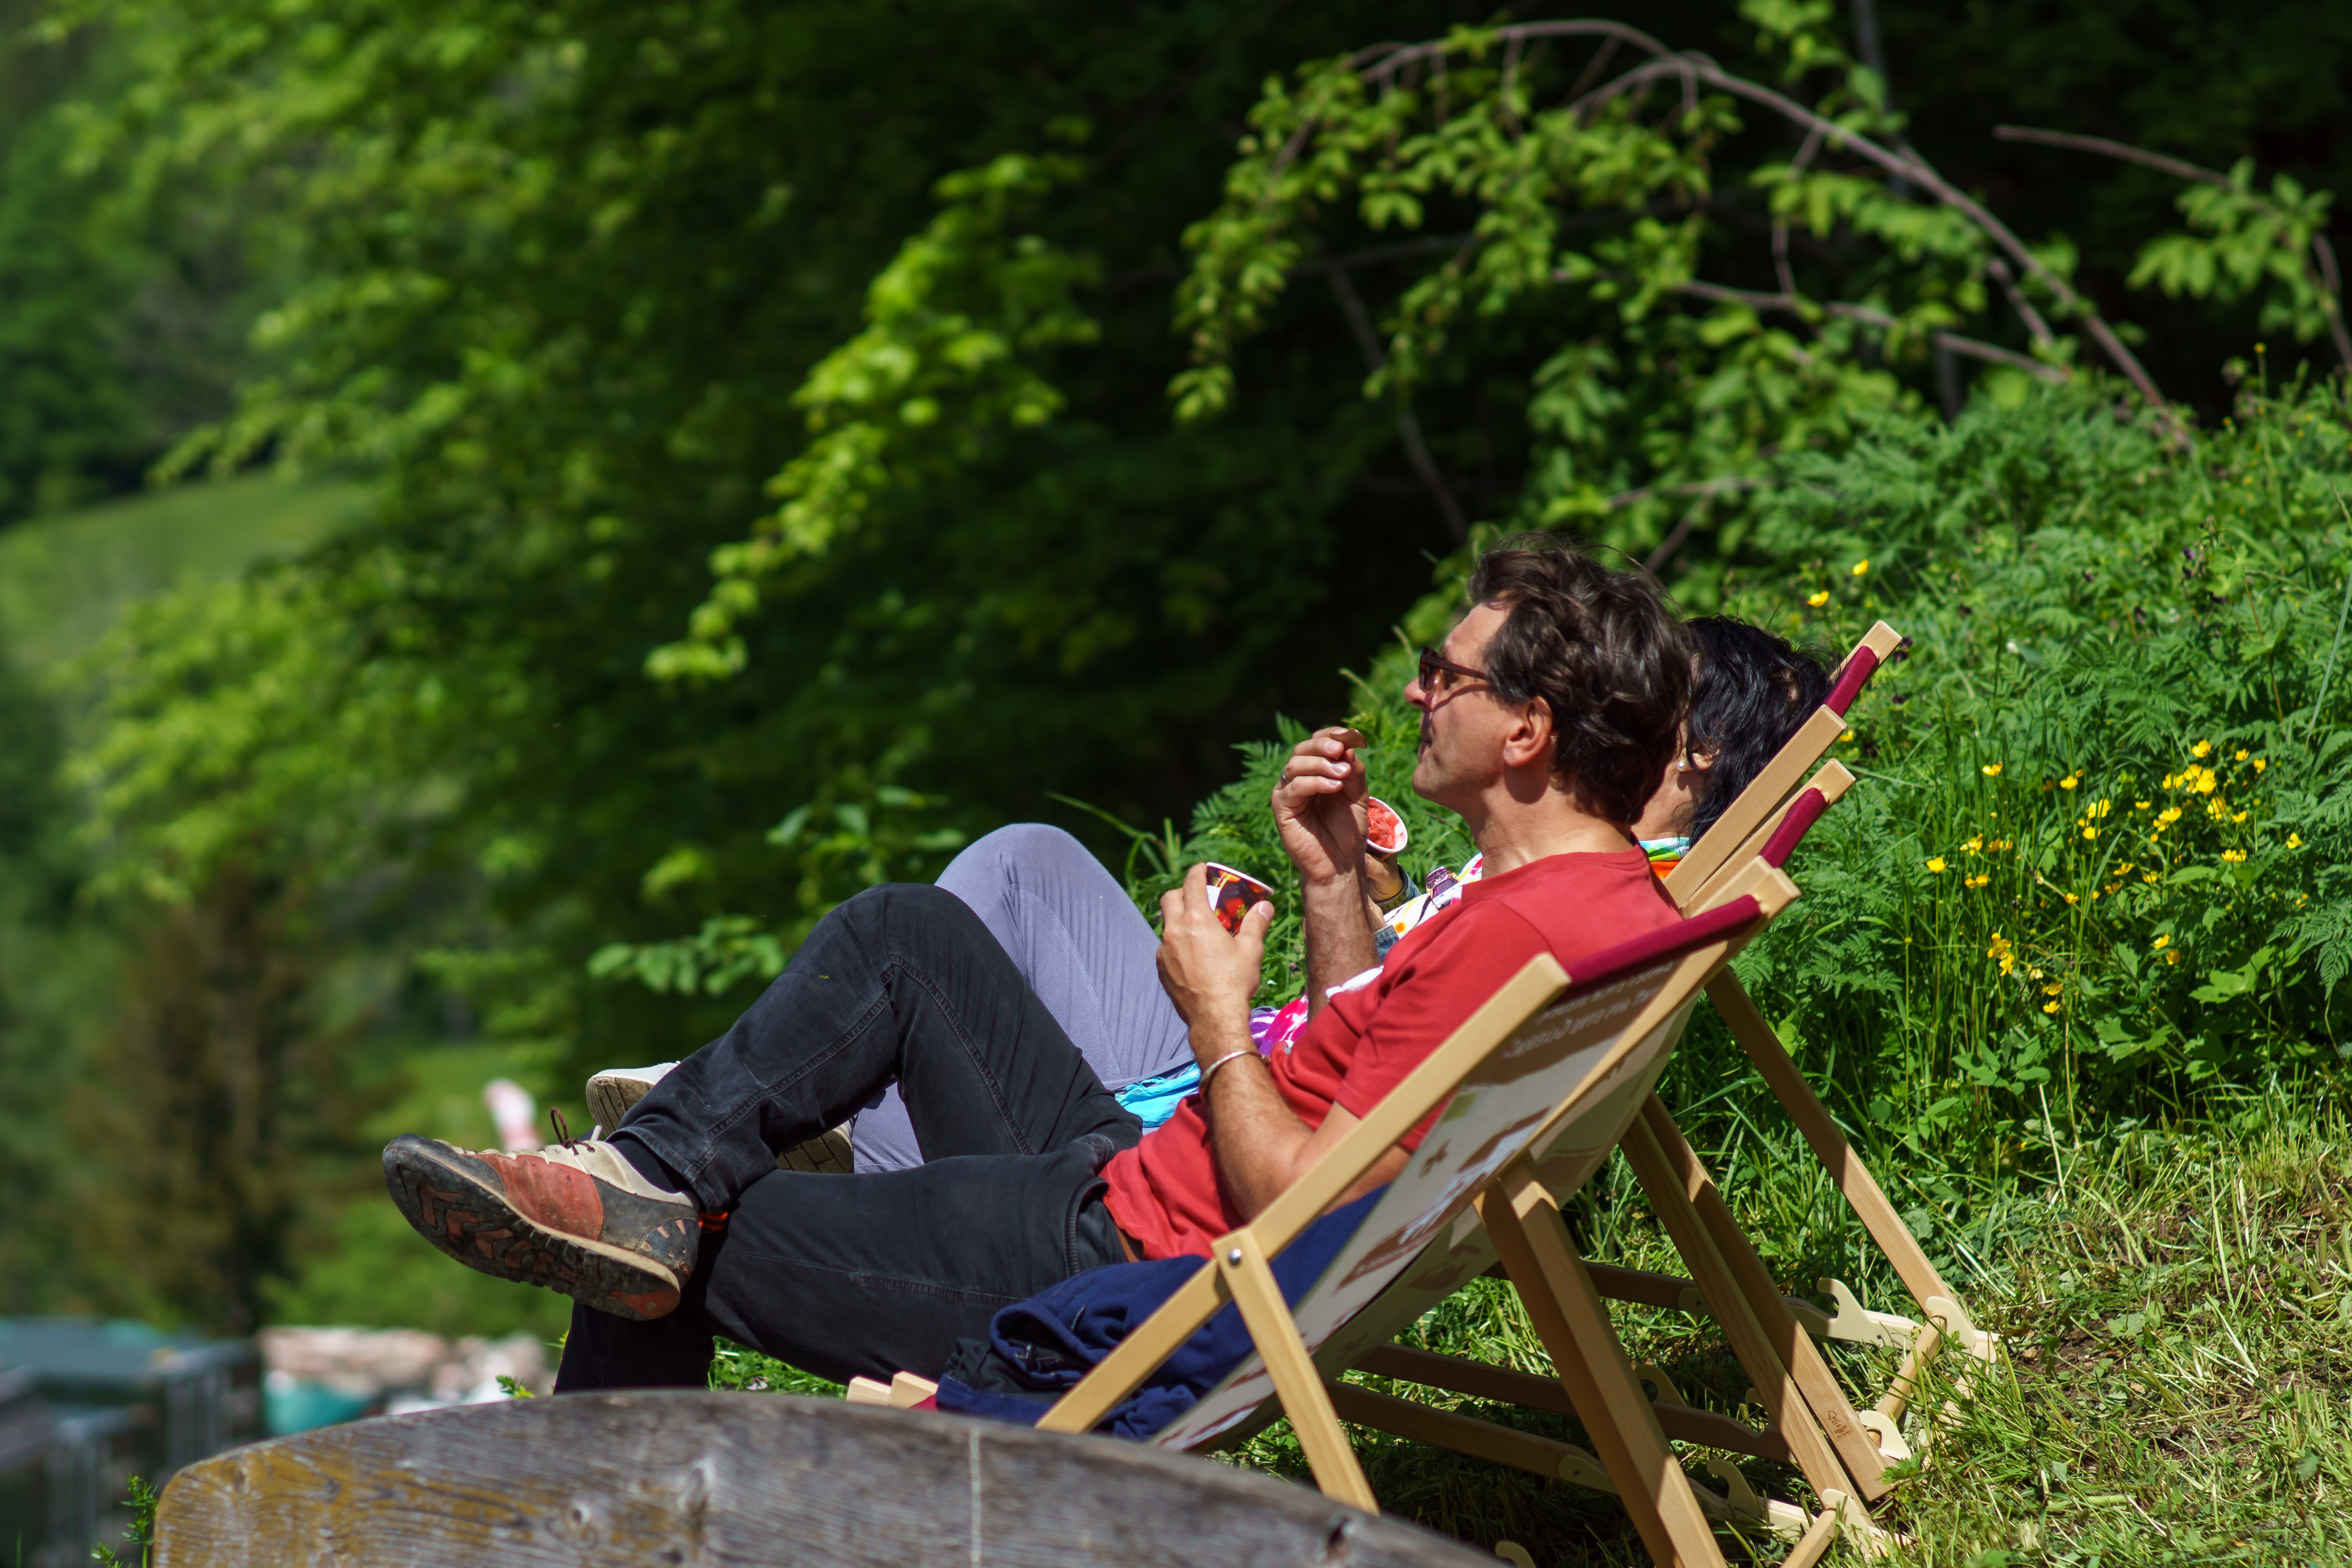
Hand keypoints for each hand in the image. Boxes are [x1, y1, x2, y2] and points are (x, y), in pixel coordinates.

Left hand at [1156, 863, 1274, 1032]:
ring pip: (1166, 925)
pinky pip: (1165, 947)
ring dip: (1178, 920)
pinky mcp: (1161, 969)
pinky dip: (1176, 943)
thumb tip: (1266, 906)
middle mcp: (1174, 931)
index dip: (1197, 872)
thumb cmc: (1234, 981)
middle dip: (1181, 893)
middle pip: (1169, 899)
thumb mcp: (1251, 949)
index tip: (1202, 869)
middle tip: (1197, 898)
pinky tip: (1192, 955)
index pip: (1192, 884)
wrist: (1215, 1018)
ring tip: (1197, 930)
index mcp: (1196, 920)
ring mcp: (1164, 951)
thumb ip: (1256, 923)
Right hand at [1272, 726, 1368, 886]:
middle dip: (1322, 745)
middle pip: (1302, 749)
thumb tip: (1348, 746)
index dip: (1330, 735)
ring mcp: (1288, 793)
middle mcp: (1298, 779)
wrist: (1340, 864)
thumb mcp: (1357, 795)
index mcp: (1316, 772)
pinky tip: (1334, 786)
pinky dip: (1314, 782)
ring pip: (1295, 765)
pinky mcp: (1281, 808)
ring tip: (1342, 773)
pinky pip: (1293, 787)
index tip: (1348, 735)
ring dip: (1321, 764)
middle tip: (1340, 749)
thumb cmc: (1347, 831)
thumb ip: (1354, 771)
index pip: (1316, 743)